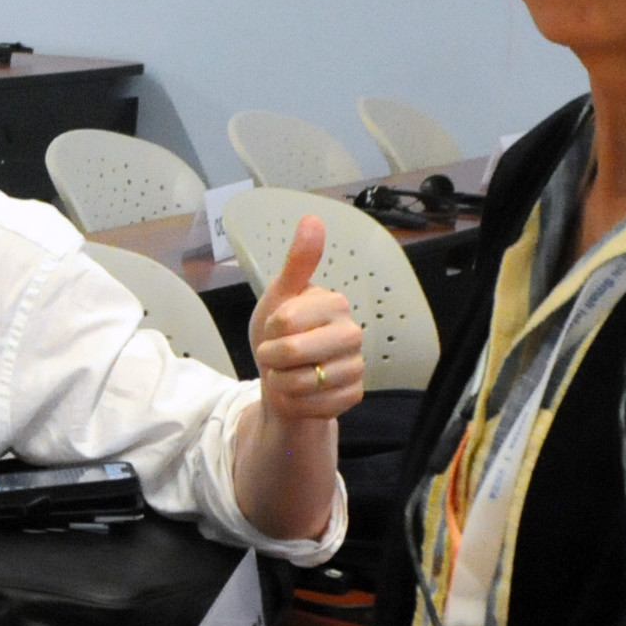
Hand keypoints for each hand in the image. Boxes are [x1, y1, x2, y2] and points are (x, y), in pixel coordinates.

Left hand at [248, 216, 364, 423]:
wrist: (283, 378)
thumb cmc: (279, 336)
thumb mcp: (278, 297)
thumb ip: (297, 263)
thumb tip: (312, 219)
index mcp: (334, 303)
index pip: (284, 320)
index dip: (269, 330)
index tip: (274, 329)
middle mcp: (352, 332)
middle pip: (291, 352)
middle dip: (271, 358)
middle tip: (274, 356)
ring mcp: (356, 366)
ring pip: (303, 383)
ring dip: (282, 384)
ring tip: (286, 375)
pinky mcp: (354, 395)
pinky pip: (316, 406)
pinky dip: (297, 404)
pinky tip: (299, 394)